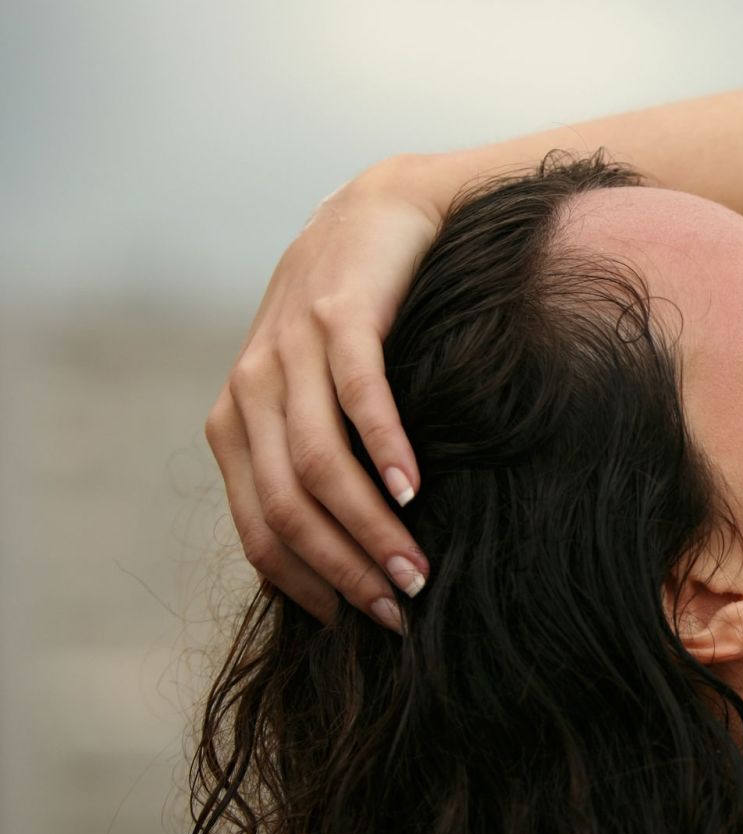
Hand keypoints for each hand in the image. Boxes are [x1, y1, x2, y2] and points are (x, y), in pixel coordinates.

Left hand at [204, 161, 442, 630]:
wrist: (379, 213)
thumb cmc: (359, 319)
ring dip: (368, 525)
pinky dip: (384, 449)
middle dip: (343, 568)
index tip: (360, 621)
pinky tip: (415, 489)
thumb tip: (345, 557)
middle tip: (399, 609)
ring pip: (317, 462)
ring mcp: (289, 348)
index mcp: (235, 420)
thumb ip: (313, 457)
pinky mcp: (337, 314)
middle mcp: (248, 388)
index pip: (257, 528)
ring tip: (416, 568)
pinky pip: (356, 395)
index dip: (307, 584)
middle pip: (285, 506)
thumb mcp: (317, 393)